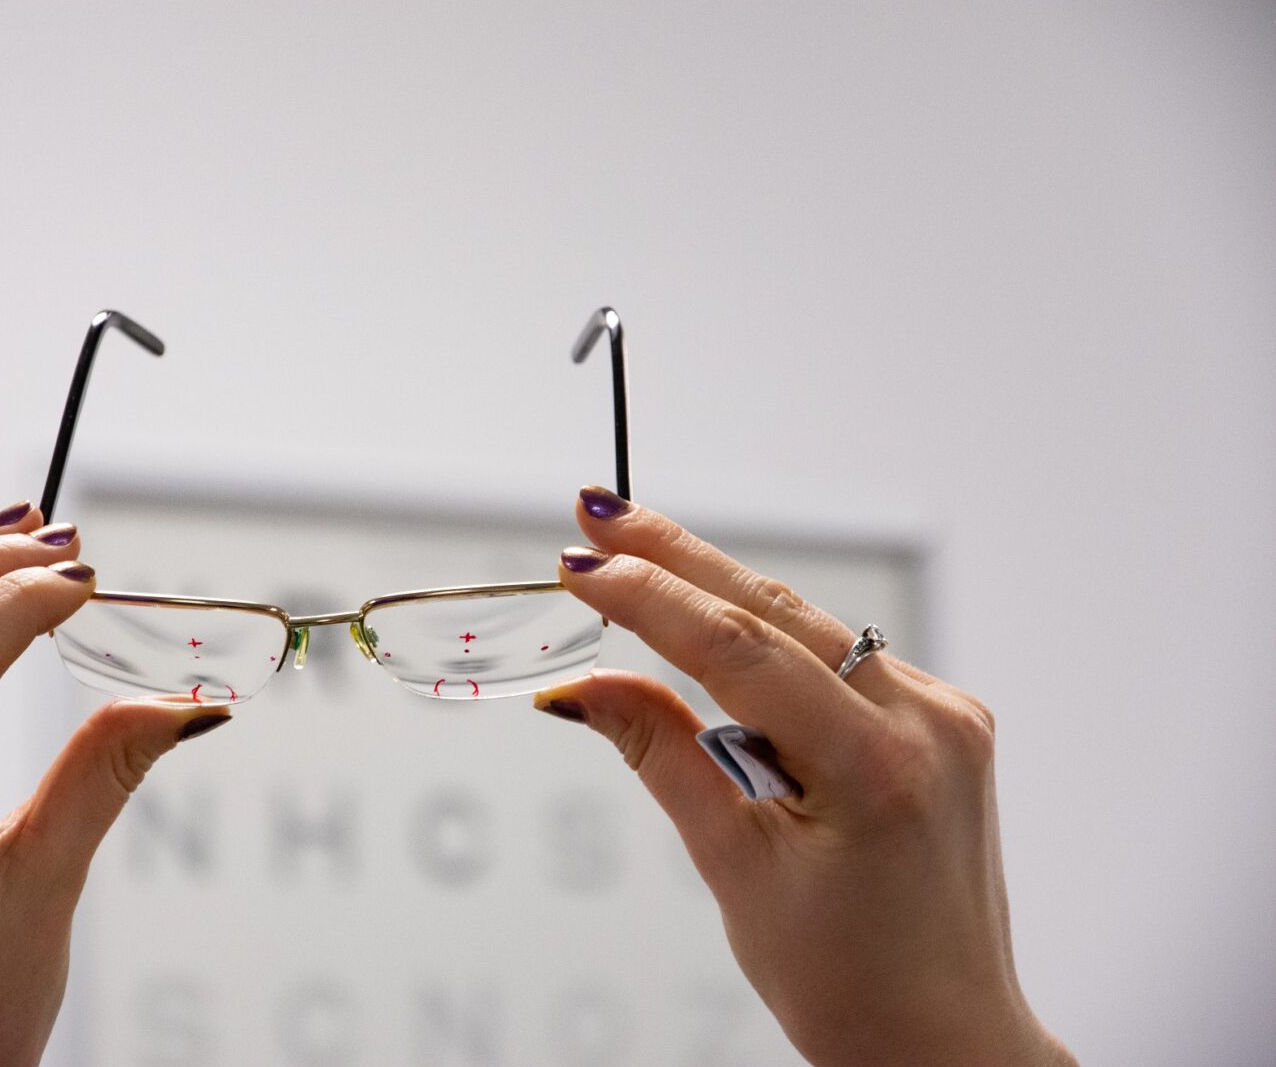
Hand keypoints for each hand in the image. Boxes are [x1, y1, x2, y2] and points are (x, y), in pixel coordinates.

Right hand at [536, 487, 1075, 1066]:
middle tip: (598, 516)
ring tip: (635, 559)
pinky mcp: (945, 719)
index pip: (739, 650)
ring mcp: (946, 715)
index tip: (582, 563)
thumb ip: (661, 755)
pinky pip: (839, 656)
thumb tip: (587, 686)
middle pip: (777, 610)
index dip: (649, 598)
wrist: (945, 1037)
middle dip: (677, 558)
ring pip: (807, 625)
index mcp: (876, 767)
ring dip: (719, 596)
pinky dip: (771, 642)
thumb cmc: (850, 981)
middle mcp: (928, 722)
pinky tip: (715, 630)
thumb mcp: (734, 868)